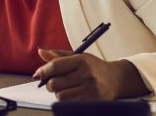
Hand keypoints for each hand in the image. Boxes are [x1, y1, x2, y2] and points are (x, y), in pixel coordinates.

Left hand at [32, 48, 148, 99]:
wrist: (118, 79)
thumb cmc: (94, 67)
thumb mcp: (79, 57)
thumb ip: (59, 56)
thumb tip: (40, 51)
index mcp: (81, 60)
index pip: (56, 66)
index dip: (43, 70)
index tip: (37, 74)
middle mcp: (86, 74)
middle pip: (55, 83)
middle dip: (50, 84)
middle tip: (52, 82)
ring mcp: (91, 89)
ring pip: (61, 95)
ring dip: (58, 93)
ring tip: (64, 89)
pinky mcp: (94, 101)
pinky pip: (71, 104)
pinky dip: (67, 100)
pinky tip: (72, 95)